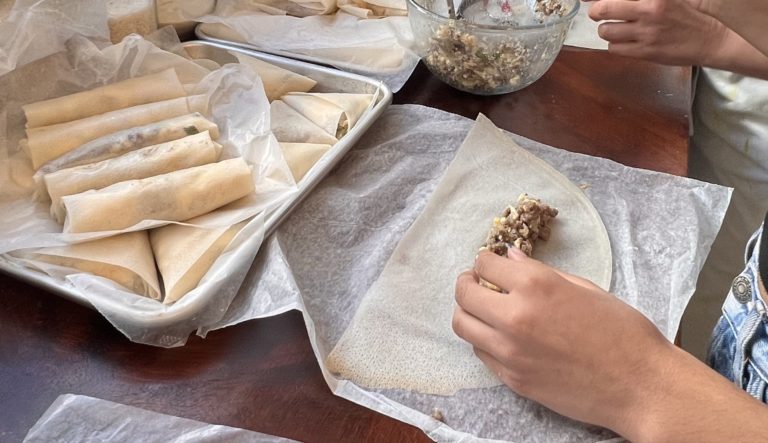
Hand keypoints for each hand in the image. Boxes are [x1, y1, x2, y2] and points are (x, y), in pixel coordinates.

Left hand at [452, 249, 674, 436]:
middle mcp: (515, 316)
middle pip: (463, 294)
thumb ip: (541, 272)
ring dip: (468, 313)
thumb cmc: (622, 332)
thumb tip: (510, 258)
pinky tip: (499, 336)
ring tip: (483, 310)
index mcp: (536, 285)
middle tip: (475, 283)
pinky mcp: (513, 379)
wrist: (640, 385)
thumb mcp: (585, 288)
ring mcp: (510, 352)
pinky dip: (483, 340)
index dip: (485, 261)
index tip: (489, 264)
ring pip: (463, 326)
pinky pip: (481, 354)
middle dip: (467, 283)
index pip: (485, 264)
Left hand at [586, 0, 728, 65]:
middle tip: (598, 13)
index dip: (598, 0)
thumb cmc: (689, 15)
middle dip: (597, 11)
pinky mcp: (645, 52)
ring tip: (616, 28)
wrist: (710, 39)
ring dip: (607, 30)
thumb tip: (613, 1)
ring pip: (606, 31)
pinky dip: (615, 44)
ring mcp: (646, 33)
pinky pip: (615, 48)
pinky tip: (625, 41)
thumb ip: (640, 0)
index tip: (592, 1)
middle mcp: (649, 11)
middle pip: (604, 9)